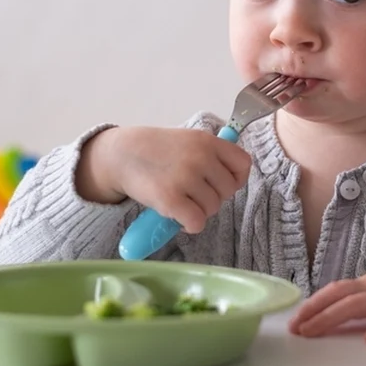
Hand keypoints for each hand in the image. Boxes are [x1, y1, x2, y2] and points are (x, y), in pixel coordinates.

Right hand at [75, 127, 251, 232]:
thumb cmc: (158, 151)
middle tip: (193, 194)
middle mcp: (200, 157)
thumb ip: (212, 155)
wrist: (123, 154)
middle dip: (213, 197)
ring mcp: (186, 178)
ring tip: (181, 201)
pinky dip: (190, 225)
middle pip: (228, 191)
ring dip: (199, 210)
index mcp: (208, 141)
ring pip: (212, 208)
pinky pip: (197, 222)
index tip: (221, 184)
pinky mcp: (171, 199)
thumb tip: (235, 179)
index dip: (236, 179)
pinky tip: (179, 217)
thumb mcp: (188, 140)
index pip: (243, 164)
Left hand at [288, 258, 365, 343]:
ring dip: (332, 317)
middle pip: (340, 296)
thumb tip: (334, 317)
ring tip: (313, 332)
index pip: (335, 290)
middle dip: (314, 312)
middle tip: (295, 329)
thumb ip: (365, 300)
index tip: (293, 321)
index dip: (313, 304)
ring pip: (359, 304)